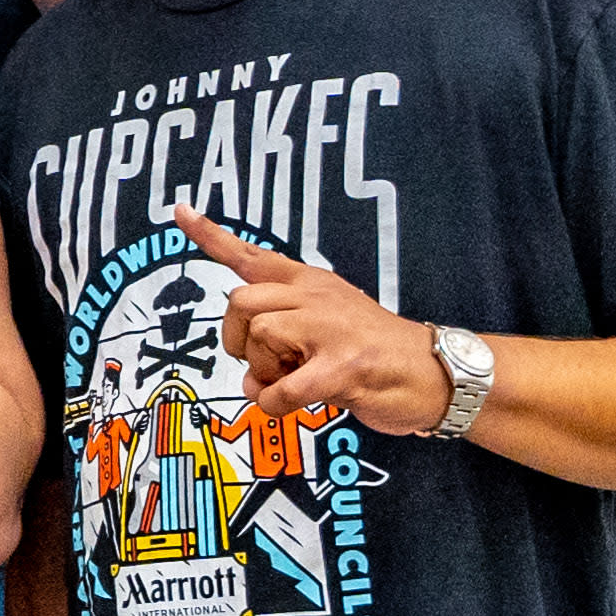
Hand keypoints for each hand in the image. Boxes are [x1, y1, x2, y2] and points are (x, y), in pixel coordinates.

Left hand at [177, 206, 455, 436]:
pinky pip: (282, 388)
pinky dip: (275, 404)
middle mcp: (317, 297)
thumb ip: (281, 341)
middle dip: (238, 340)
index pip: (253, 255)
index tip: (179, 210)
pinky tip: (292, 405)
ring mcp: (331, 330)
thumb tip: (247, 378)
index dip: (212, 236)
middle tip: (268, 364)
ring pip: (260, 336)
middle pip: (240, 302)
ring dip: (264, 372)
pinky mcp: (344, 367)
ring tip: (294, 381)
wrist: (436, 373)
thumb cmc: (374, 354)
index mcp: (311, 283)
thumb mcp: (327, 326)